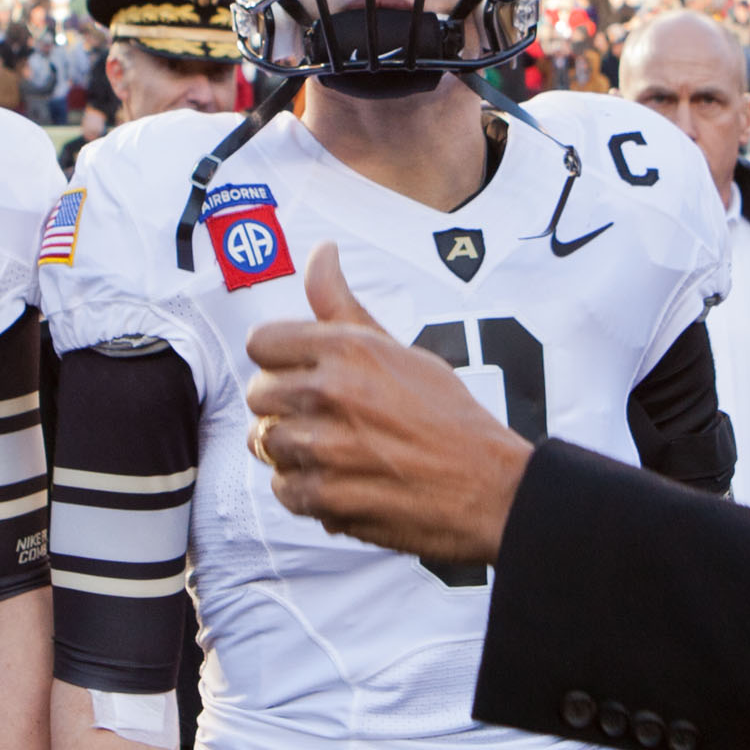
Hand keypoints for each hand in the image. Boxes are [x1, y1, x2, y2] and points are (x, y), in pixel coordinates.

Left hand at [246, 244, 530, 564]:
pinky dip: (306, 489)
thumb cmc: (449, 417)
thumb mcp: (398, 349)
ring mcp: (326, 448)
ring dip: (292, 450)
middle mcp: (331, 392)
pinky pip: (283, 488)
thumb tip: (321, 251)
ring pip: (265, 443)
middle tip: (321, 417)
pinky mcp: (327, 498)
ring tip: (333, 451)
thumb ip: (343, 305)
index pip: (262, 342)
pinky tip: (340, 480)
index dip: (278, 359)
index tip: (298, 373)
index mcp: (348, 349)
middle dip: (282, 406)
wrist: (491, 488)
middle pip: (258, 394)